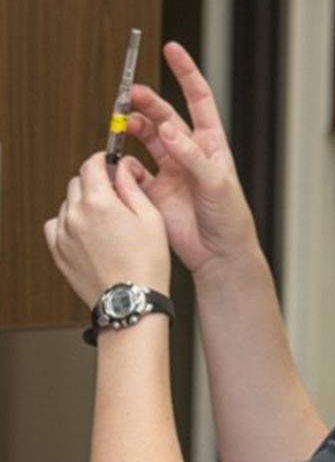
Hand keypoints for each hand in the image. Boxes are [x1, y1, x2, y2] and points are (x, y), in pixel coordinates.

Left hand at [44, 153, 169, 308]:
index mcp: (100, 202)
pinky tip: (86, 233)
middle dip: (95, 183)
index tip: (111, 164)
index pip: (92, 164)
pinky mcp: (58, 251)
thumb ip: (132, 187)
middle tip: (115, 198)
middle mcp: (76, 214)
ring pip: (68, 203)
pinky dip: (68, 223)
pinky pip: (56, 225)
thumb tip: (123, 167)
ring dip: (83, 204)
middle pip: (78, 182)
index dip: (104, 160)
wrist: (131, 300)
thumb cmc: (147, 264)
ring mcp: (64, 233)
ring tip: (105, 223)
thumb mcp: (151, 218)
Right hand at [126, 42, 256, 278]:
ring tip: (120, 122)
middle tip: (130, 94)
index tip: (171, 49)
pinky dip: (122, 164)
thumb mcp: (216, 183)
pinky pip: (132, 172)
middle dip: (146, 101)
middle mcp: (189, 154)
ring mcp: (170, 172)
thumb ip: (190, 155)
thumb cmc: (230, 219)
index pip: (198, 99)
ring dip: (131, 128)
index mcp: (211, 144)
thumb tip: (167, 128)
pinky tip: (118, 162)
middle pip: (164, 116)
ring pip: (145, 139)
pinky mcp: (154, 193)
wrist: (219, 255)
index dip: (185, 72)